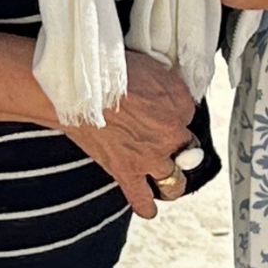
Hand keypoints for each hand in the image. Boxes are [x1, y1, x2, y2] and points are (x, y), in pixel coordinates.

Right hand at [59, 50, 195, 217]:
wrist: (79, 89)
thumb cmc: (107, 69)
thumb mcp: (147, 62)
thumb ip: (164, 82)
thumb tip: (165, 92)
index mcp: (179, 102)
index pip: (188, 112)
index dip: (173, 111)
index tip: (161, 108)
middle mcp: (171, 132)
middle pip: (188, 146)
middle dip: (178, 144)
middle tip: (163, 138)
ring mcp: (150, 157)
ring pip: (174, 180)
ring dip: (172, 178)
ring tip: (167, 177)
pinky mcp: (127, 172)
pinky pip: (143, 200)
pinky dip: (146, 205)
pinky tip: (147, 205)